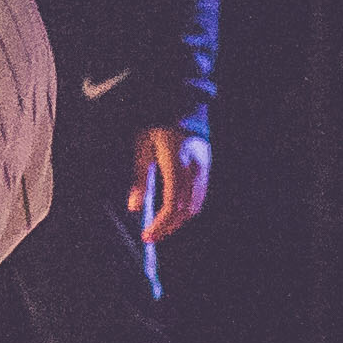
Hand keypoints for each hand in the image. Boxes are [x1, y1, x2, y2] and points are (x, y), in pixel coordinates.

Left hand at [127, 121, 208, 242]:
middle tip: (151, 236)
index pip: (172, 202)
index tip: (147, 235)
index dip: (161, 223)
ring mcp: (204, 168)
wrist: (181, 106)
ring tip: (160, 227)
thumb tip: (135, 208)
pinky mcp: (206, 169)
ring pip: (195, 205)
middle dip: (168, 227)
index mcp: (176, 161)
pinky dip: (186, 210)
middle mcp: (194, 167)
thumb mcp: (142, 149)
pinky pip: (199, 196)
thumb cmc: (156, 127)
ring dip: (178, 221)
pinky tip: (172, 214)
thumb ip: (140, 179)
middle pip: (185, 209)